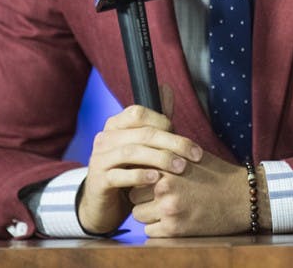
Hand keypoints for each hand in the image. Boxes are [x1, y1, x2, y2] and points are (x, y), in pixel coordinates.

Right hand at [77, 85, 202, 234]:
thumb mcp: (143, 145)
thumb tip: (166, 88)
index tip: (185, 140)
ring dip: (160, 158)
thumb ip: (156, 119)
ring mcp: (99, 159)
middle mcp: (105, 138)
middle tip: (194, 155)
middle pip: (142, 133)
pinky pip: (119, 175)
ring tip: (180, 167)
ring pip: (131, 152)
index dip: (164, 122)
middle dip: (172, 142)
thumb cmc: (128, 171)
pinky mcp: (98, 181)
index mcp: (115, 125)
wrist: (103, 205)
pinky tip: (157, 179)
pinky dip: (140, 176)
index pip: (139, 113)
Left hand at [128, 151, 259, 236]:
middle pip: (133, 195)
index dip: (141, 177)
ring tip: (165, 209)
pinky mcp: (175, 229)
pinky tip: (172, 221)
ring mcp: (168, 209)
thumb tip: (144, 149)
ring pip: (138, 215)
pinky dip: (158, 228)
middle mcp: (164, 187)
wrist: (241, 198)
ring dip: (148, 213)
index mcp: (166, 166)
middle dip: (142, 196)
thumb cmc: (217, 174)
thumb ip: (167, 153)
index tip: (147, 181)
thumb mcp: (191, 155)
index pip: (135, 172)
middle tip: (156, 197)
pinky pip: (150, 232)